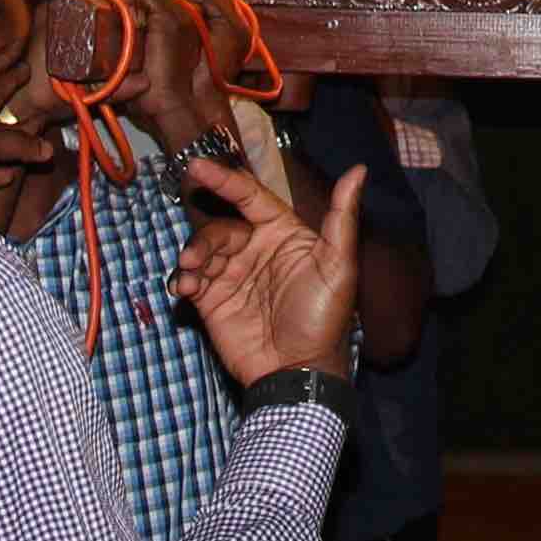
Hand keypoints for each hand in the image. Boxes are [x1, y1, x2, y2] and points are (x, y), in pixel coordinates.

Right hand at [175, 149, 361, 382]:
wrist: (298, 373)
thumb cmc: (323, 319)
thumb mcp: (339, 266)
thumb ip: (342, 217)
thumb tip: (359, 170)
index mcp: (282, 233)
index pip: (250, 197)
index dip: (225, 180)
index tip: (197, 166)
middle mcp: (255, 249)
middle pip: (221, 226)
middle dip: (204, 236)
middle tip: (193, 255)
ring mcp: (232, 274)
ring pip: (203, 249)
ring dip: (192, 256)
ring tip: (190, 272)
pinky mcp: (212, 300)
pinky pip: (191, 279)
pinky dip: (182, 278)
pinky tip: (184, 287)